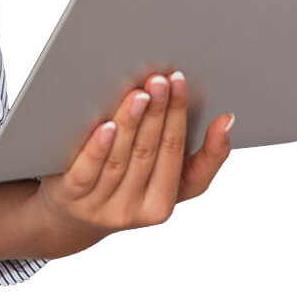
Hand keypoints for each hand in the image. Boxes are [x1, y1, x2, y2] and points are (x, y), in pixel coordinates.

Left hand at [30, 70, 233, 253]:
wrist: (68, 217)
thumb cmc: (125, 186)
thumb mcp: (166, 183)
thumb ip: (203, 158)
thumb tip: (228, 120)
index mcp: (161, 205)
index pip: (174, 153)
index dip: (178, 115)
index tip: (179, 80)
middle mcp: (131, 209)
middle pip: (148, 152)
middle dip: (158, 112)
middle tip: (161, 79)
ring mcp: (99, 206)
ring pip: (120, 159)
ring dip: (132, 123)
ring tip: (140, 93)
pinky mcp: (69, 198)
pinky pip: (86, 172)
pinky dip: (99, 147)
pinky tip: (106, 125)